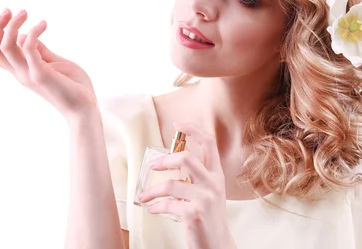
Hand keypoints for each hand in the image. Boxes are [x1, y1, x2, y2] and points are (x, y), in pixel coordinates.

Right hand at [0, 8, 98, 121]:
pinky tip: (44, 24)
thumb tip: (25, 36)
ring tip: (24, 12)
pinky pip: (28, 48)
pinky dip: (32, 32)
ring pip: (5, 47)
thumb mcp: (54, 64)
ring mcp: (28, 74)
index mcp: (21, 71)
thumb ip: (40, 52)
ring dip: (11, 25)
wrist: (85, 109)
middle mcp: (20, 73)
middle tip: (8, 10)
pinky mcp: (41, 74)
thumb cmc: (74, 87)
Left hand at [137, 122, 235, 248]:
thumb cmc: (208, 217)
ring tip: (144, 196)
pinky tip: (152, 208)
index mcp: (216, 174)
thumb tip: (175, 157)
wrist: (217, 245)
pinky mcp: (194, 214)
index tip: (178, 124)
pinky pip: (167, 204)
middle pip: (187, 158)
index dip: (194, 129)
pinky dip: (155, 206)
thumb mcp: (208, 191)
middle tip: (152, 166)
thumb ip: (196, 174)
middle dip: (164, 160)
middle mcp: (213, 184)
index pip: (209, 143)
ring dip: (152, 191)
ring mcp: (205, 199)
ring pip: (171, 184)